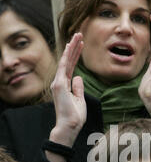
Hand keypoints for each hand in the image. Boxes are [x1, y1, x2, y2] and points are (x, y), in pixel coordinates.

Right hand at [47, 33, 86, 161]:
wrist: (69, 126)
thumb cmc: (75, 117)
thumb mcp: (80, 99)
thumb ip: (78, 88)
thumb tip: (79, 77)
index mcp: (65, 86)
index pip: (71, 67)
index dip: (76, 55)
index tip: (81, 45)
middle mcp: (60, 82)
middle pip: (68, 61)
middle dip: (74, 47)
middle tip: (80, 34)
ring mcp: (58, 83)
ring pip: (66, 61)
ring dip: (72, 47)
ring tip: (78, 35)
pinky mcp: (59, 84)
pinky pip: (64, 66)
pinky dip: (67, 55)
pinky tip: (71, 46)